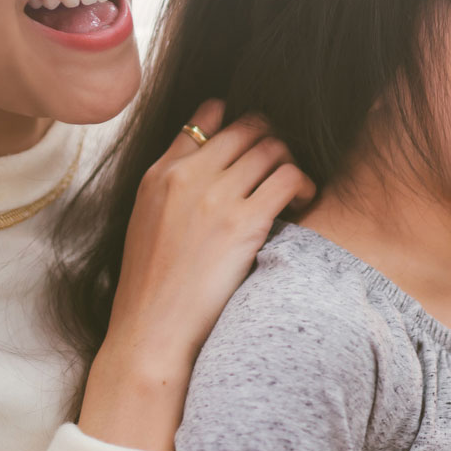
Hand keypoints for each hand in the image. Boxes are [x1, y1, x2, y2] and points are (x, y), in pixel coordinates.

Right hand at [79, 100, 314, 450]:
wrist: (151, 331)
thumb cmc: (152, 288)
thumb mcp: (146, 223)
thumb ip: (172, 188)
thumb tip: (208, 166)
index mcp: (158, 174)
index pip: (203, 119)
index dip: (236, 121)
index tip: (254, 139)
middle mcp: (186, 176)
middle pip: (247, 127)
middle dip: (272, 140)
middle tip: (283, 166)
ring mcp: (215, 196)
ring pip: (272, 147)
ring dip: (291, 162)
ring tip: (295, 189)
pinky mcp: (243, 222)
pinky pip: (288, 178)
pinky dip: (303, 184)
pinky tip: (302, 202)